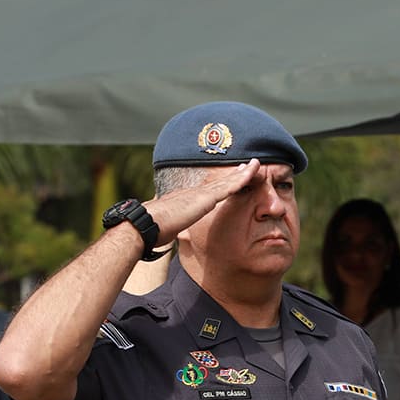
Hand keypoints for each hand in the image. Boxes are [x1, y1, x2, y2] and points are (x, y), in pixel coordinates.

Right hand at [143, 159, 262, 243]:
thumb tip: (168, 234)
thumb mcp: (166, 228)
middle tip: (248, 166)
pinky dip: (240, 179)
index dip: (221, 184)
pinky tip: (251, 174)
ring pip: (226, 181)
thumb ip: (172, 227)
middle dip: (234, 174)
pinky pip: (228, 187)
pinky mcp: (205, 198)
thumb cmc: (151, 230)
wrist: (144, 225)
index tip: (231, 179)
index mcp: (185, 199)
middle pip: (219, 182)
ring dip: (242, 173)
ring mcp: (199, 194)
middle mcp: (193, 193)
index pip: (208, 191)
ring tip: (256, 165)